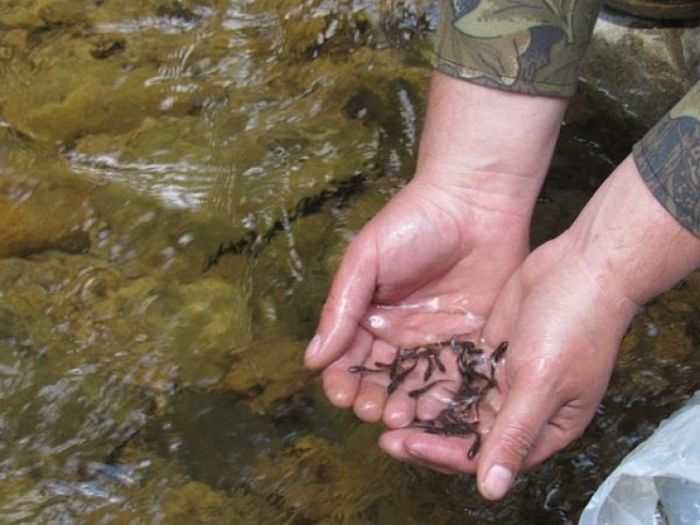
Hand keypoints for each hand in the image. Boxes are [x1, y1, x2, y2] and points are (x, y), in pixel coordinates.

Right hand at [304, 73, 566, 425]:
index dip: (342, 380)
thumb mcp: (365, 260)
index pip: (349, 359)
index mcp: (369, 316)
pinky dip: (446, 398)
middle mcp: (401, 334)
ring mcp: (437, 340)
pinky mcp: (473, 341)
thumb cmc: (412, 222)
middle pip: (382, 379)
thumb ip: (340, 308)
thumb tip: (313, 360)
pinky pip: (458, 377)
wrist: (474, 200)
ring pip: (418, 386)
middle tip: (374, 411)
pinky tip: (437, 411)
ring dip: (407, 406)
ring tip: (403, 417)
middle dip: (374, 399)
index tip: (341, 395)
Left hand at [379, 156, 699, 498]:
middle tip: (383, 432)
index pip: (484, 455)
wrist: (586, 266)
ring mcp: (505, 378)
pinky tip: (404, 377)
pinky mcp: (492, 350)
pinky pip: (459, 373)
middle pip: (466, 434)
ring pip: (458, 405)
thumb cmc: (575, 327)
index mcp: (542, 428)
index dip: (441, 454)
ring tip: (386, 408)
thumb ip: (514, 434)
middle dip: (426, 436)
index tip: (402, 444)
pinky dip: (435, 379)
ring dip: (426, 409)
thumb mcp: (543, 383)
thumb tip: (491, 491)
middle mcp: (520, 408)